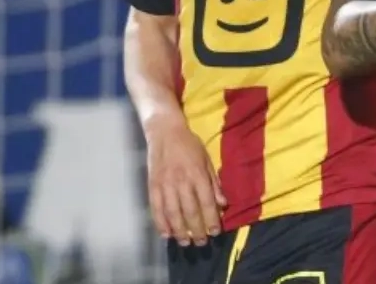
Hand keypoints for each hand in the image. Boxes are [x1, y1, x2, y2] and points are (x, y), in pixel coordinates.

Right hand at [144, 115, 226, 245]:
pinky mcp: (152, 185)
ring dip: (180, 230)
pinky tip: (166, 234)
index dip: (212, 219)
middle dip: (197, 229)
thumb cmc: (189, 144)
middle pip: (190, 211)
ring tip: (185, 242)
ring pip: (173, 213)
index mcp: (197, 174)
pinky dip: (160, 223)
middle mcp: (181, 181)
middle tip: (202, 242)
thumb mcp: (207, 159)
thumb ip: (214, 183)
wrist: (164, 132)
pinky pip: (156, 208)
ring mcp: (165, 184)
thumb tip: (223, 204)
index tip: (216, 231)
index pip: (206, 201)